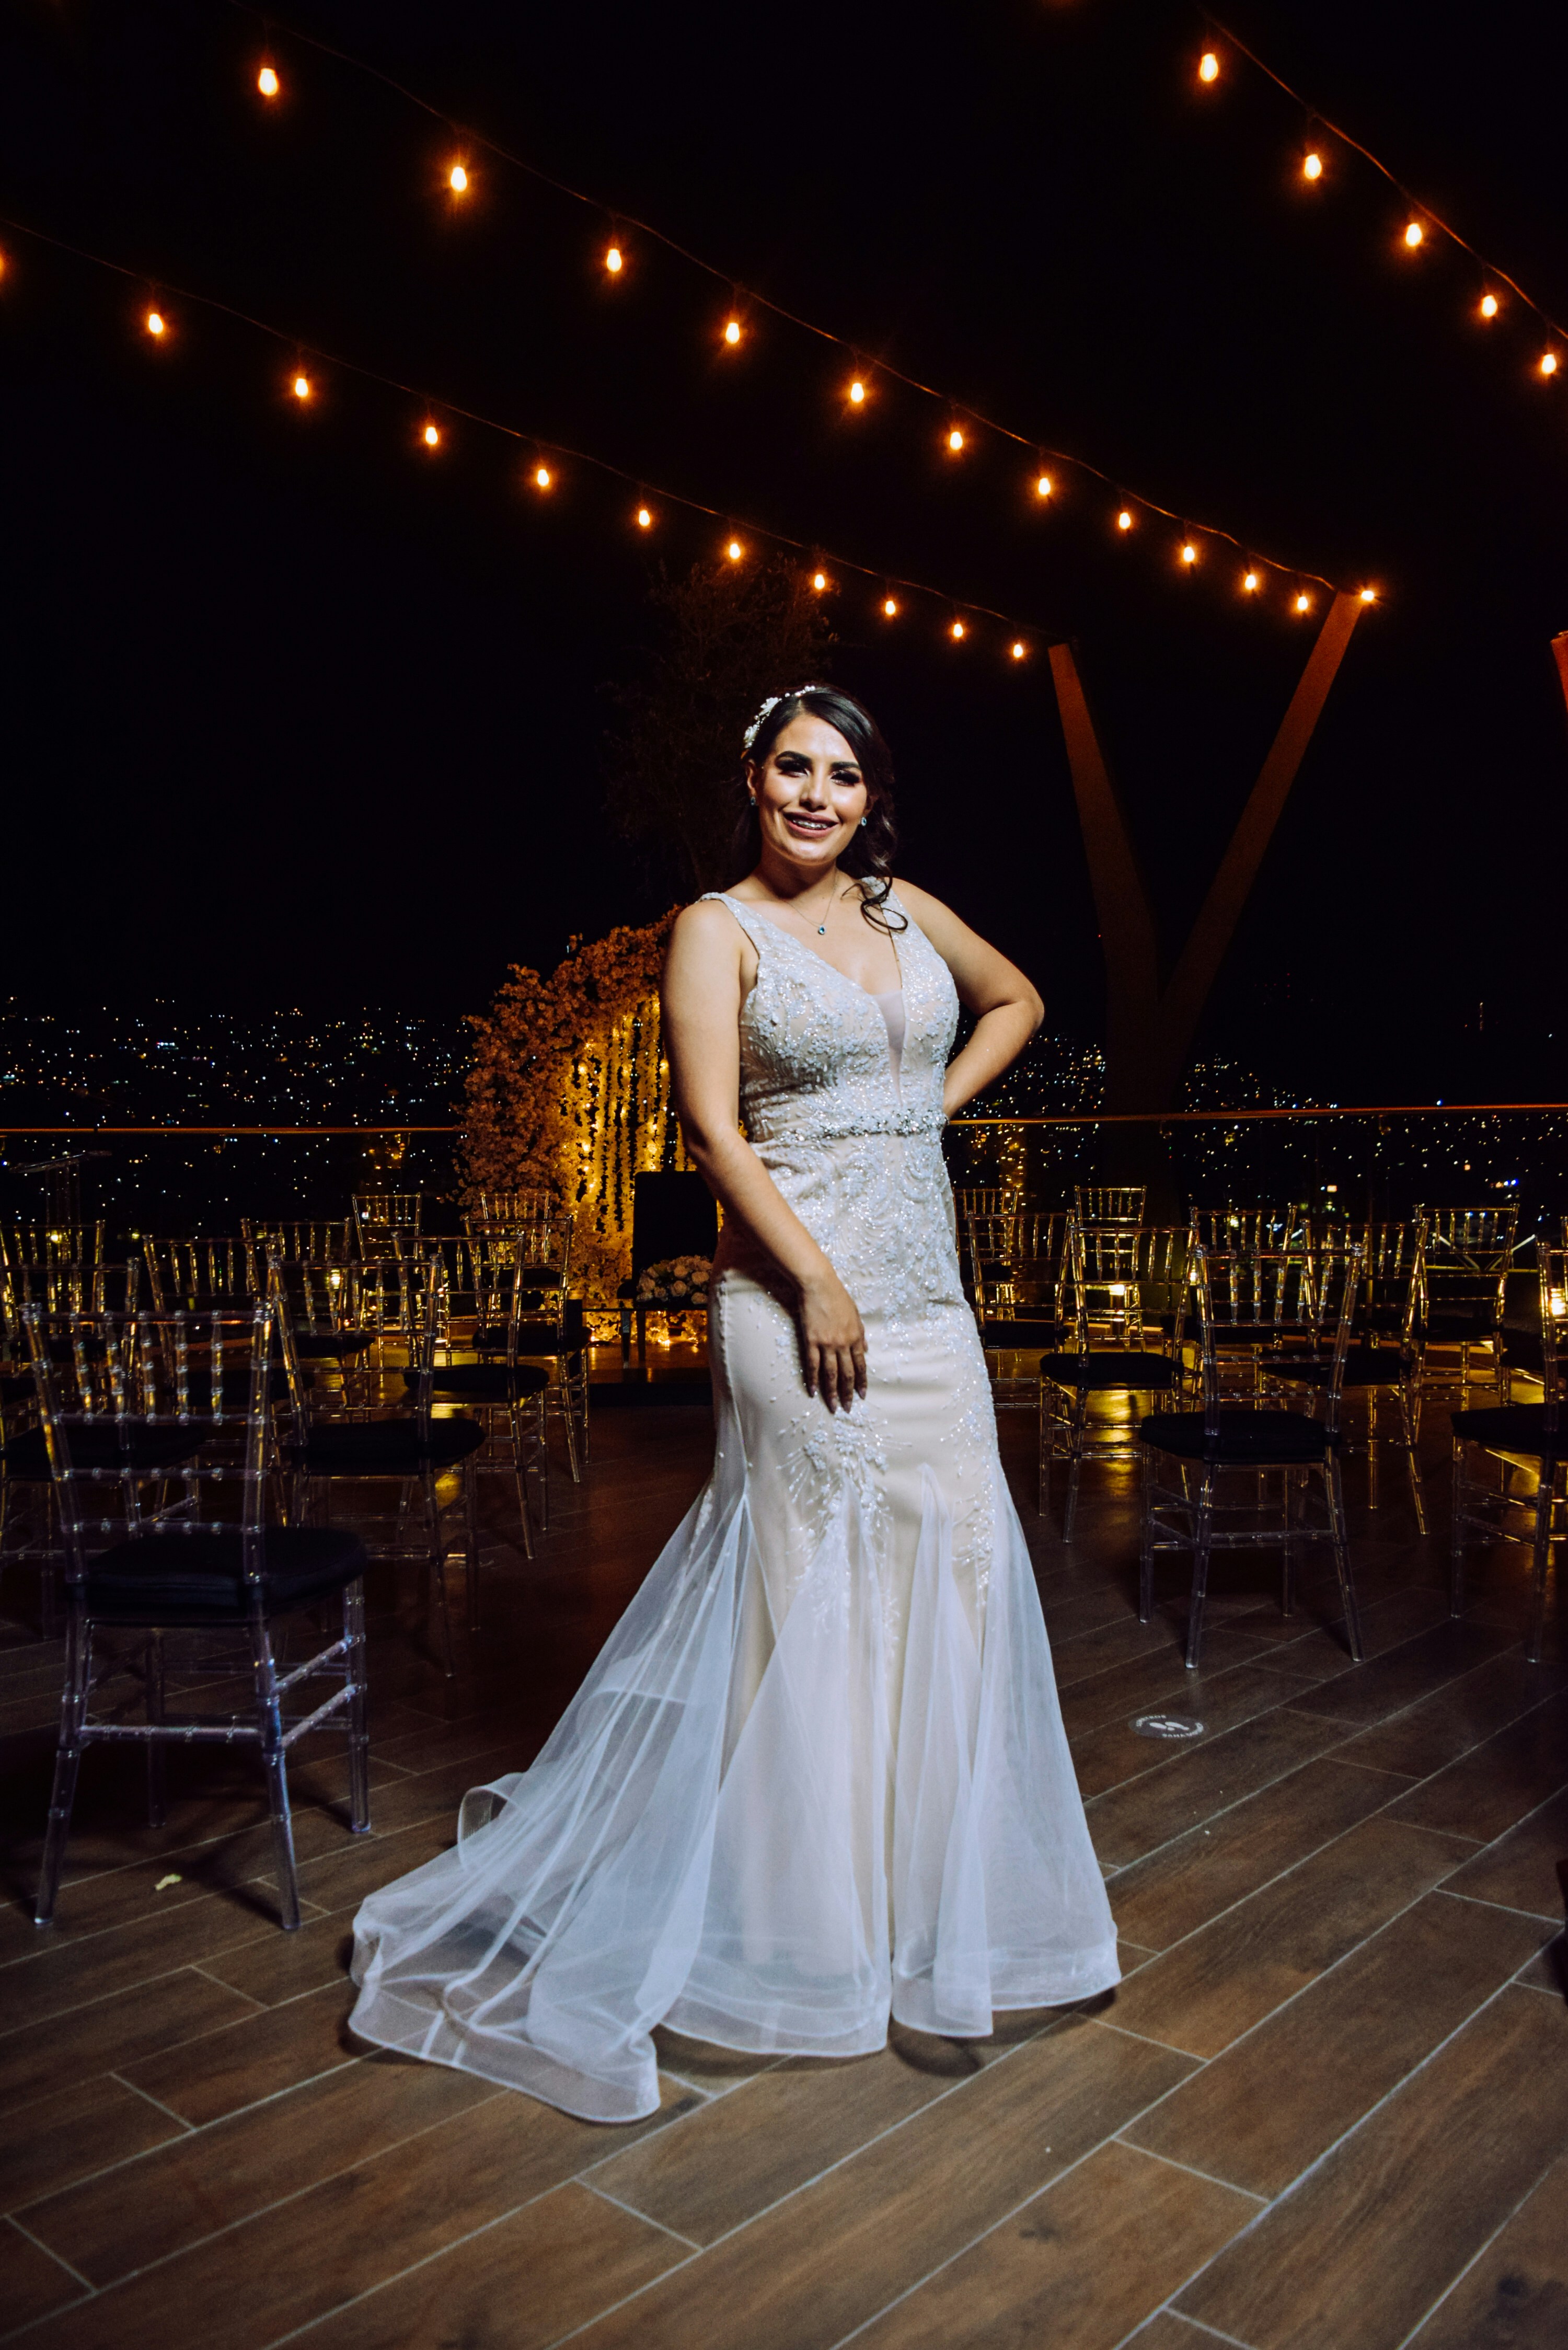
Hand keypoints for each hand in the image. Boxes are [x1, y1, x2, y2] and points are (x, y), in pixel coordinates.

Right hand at [798, 1269, 866, 1412]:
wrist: (818, 1285)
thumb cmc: (838, 1297)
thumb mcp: (856, 1314)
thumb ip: (861, 1334)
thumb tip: (866, 1349)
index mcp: (856, 1337)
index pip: (860, 1365)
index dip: (861, 1382)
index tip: (862, 1395)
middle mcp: (843, 1343)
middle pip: (847, 1373)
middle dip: (848, 1392)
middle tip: (848, 1407)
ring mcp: (827, 1343)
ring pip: (831, 1373)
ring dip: (832, 1392)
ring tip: (833, 1406)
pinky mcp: (811, 1341)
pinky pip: (812, 1365)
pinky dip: (813, 1379)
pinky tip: (813, 1391)